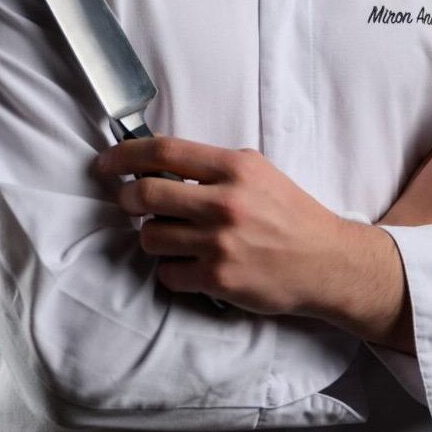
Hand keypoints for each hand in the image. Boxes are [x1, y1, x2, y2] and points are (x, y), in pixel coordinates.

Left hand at [89, 136, 347, 316]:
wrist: (325, 261)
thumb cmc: (289, 213)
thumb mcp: (257, 172)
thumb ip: (212, 166)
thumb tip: (157, 161)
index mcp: (234, 168)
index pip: (164, 152)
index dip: (125, 155)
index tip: (107, 162)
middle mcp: (225, 203)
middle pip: (146, 195)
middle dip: (127, 199)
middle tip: (128, 202)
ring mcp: (220, 243)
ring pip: (151, 237)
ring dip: (153, 237)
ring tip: (175, 237)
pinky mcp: (218, 278)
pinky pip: (167, 273)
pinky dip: (171, 270)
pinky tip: (191, 265)